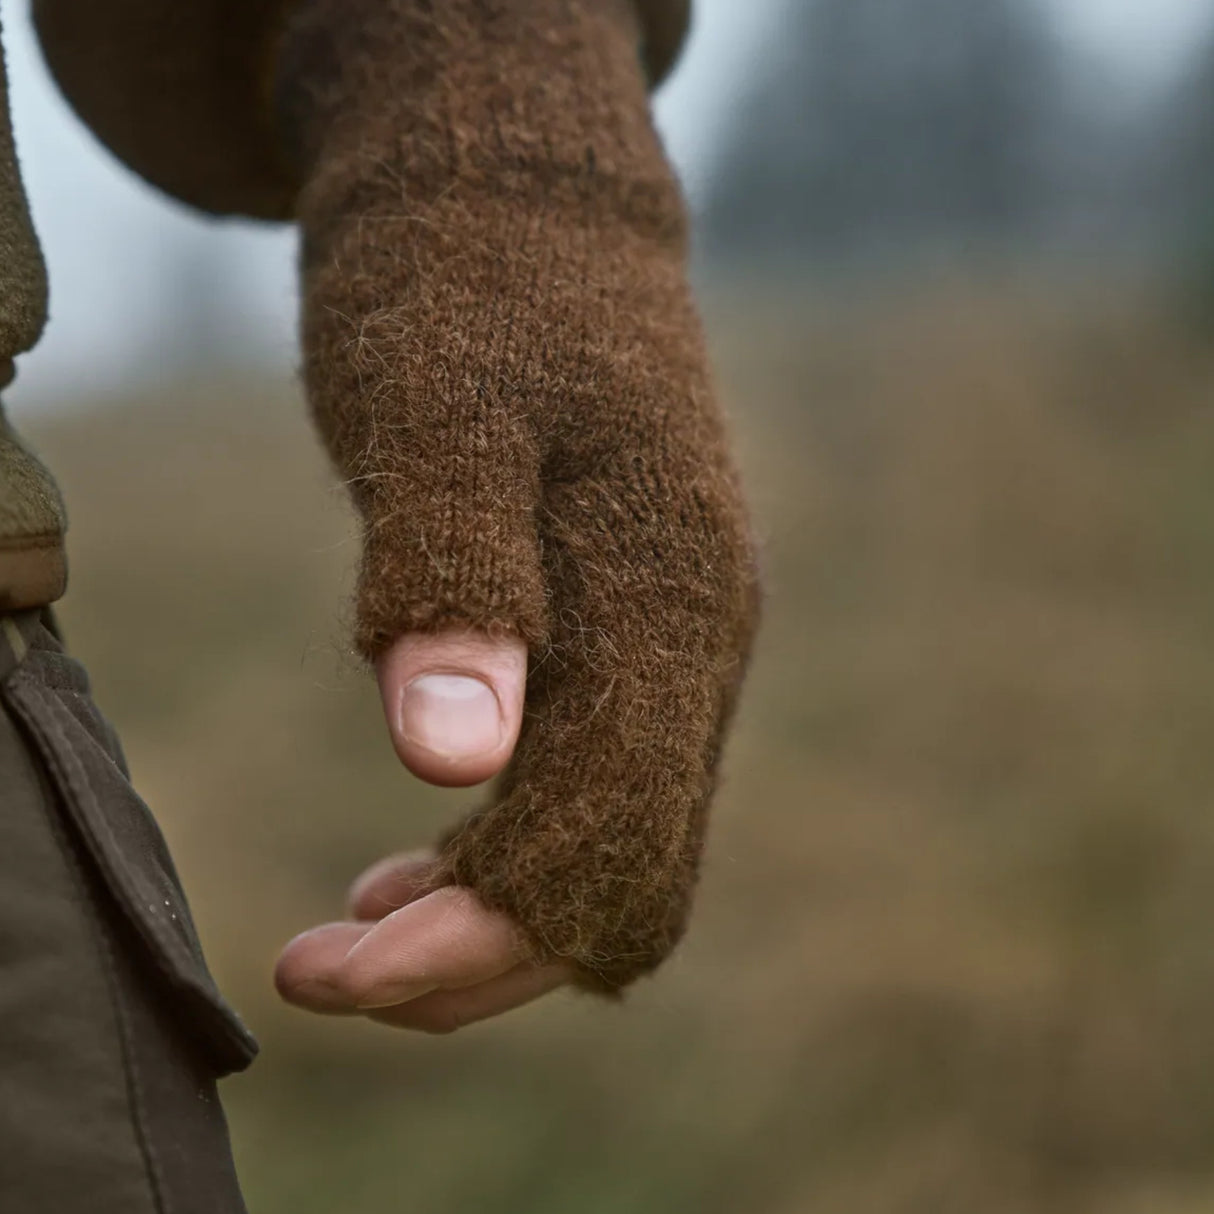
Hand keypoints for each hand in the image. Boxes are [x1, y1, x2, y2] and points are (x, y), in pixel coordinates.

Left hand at [273, 0, 759, 1012]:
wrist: (526, 209)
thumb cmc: (466, 292)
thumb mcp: (436, 413)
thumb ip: (455, 573)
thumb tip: (453, 761)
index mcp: (672, 605)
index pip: (602, 845)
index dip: (471, 939)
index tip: (323, 966)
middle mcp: (699, 646)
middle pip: (622, 883)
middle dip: (474, 957)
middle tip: (312, 967)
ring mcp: (677, 644)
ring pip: (613, 852)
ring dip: (487, 918)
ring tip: (349, 924)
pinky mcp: (635, 634)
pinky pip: (596, 790)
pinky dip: (505, 854)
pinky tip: (411, 854)